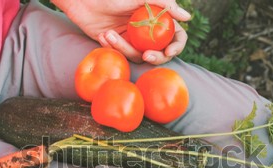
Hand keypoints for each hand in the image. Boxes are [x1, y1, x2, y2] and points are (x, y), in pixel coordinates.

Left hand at [53, 0, 190, 64]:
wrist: (84, 0)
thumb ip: (165, 4)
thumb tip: (188, 18)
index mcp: (157, 18)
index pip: (176, 36)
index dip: (176, 46)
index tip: (170, 51)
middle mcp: (148, 31)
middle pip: (161, 52)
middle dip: (156, 57)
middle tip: (146, 55)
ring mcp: (134, 40)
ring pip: (138, 56)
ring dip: (124, 48)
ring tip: (109, 33)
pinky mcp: (119, 46)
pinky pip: (122, 55)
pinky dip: (112, 47)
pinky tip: (103, 36)